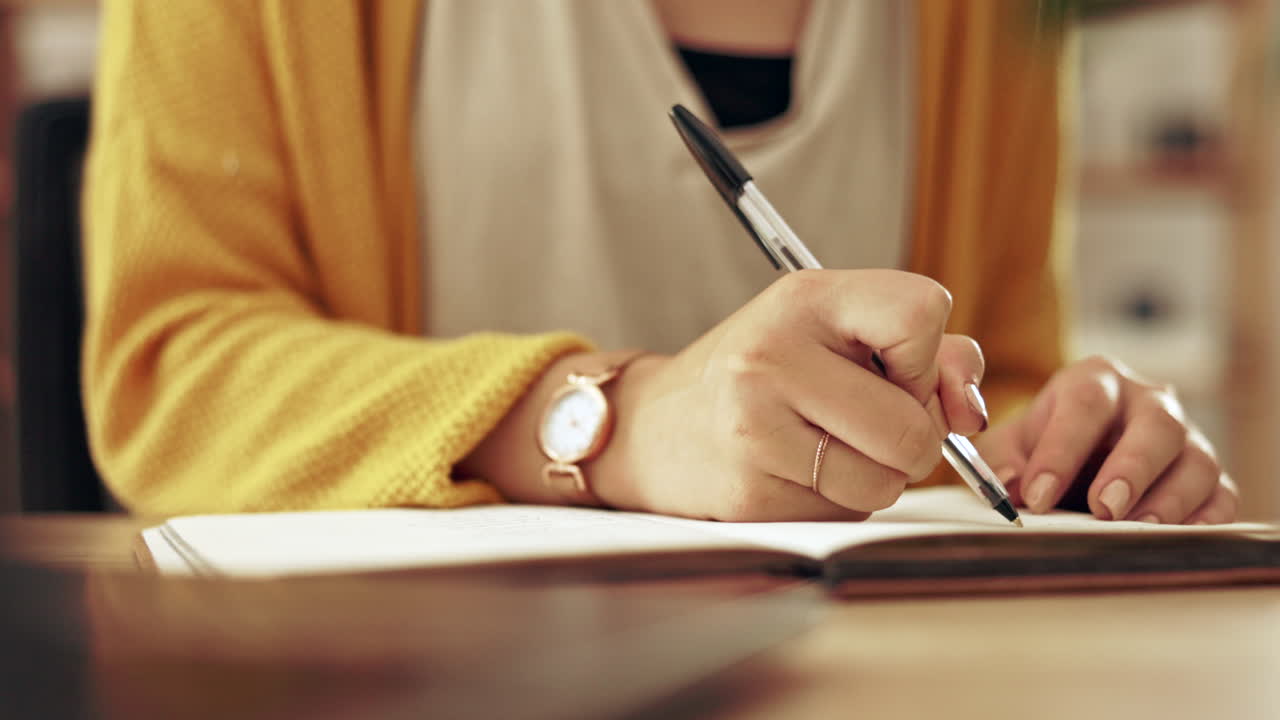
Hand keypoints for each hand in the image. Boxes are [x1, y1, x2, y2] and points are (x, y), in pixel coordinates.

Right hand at [594, 270, 988, 520]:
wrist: (653, 425)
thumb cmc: (763, 372)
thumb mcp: (832, 331)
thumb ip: (927, 351)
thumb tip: (970, 411)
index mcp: (805, 299)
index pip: (921, 312)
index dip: (929, 356)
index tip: (895, 367)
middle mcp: (773, 355)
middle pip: (912, 427)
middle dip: (912, 439)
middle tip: (868, 422)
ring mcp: (755, 426)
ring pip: (886, 482)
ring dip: (877, 476)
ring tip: (827, 447)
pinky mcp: (748, 492)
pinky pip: (845, 512)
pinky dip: (837, 500)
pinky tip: (795, 472)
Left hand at [974, 355, 1237, 523]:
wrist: (1071, 462)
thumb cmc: (1040, 448)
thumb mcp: (1010, 448)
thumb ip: (1003, 462)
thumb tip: (1008, 487)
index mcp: (1095, 381)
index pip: (1085, 403)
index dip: (1062, 449)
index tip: (1036, 495)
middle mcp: (1147, 402)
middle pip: (1157, 425)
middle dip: (1131, 468)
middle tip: (1103, 509)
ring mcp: (1185, 439)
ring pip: (1197, 461)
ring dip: (1170, 499)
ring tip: (1138, 531)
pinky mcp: (1209, 478)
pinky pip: (1221, 497)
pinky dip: (1205, 520)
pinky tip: (1177, 541)